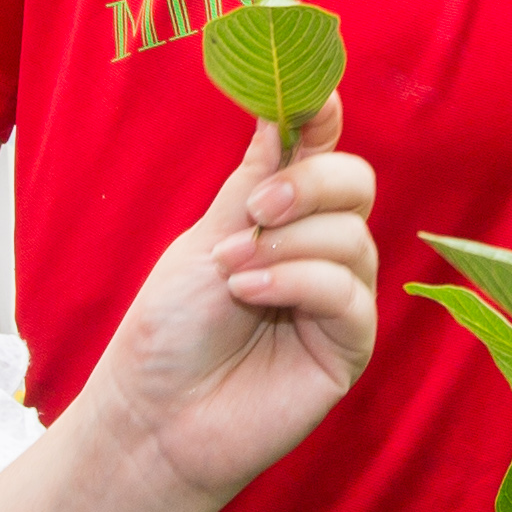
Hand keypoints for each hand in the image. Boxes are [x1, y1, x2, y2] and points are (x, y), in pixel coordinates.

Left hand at [76, 102, 384, 508]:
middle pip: (355, 183)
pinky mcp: (350, 345)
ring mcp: (339, 298)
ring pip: (353, 234)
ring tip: (233, 274)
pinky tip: (252, 294)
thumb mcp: (205, 240)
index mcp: (282, 217)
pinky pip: (349, 291)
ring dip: (288, 244)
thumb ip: (253, 183)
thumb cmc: (170, 330)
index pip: (319, 152)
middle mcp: (320, 250)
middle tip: (258, 210)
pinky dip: (299, 281)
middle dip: (309, 183)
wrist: (156, 414)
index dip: (321, 119)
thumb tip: (280, 112)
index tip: (316, 96)